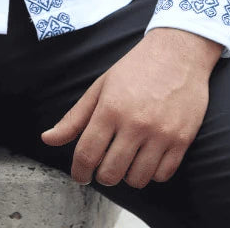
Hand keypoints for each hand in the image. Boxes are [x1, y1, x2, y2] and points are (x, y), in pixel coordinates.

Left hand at [41, 28, 221, 188]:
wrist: (179, 51)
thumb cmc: (137, 68)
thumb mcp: (101, 86)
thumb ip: (75, 117)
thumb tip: (47, 139)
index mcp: (111, 108)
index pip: (87, 155)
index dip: (79, 172)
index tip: (80, 175)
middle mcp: (136, 123)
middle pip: (110, 173)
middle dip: (103, 175)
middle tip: (105, 164)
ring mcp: (161, 133)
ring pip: (137, 179)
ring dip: (128, 175)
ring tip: (127, 160)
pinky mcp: (182, 139)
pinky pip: (163, 175)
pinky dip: (152, 173)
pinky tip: (148, 157)